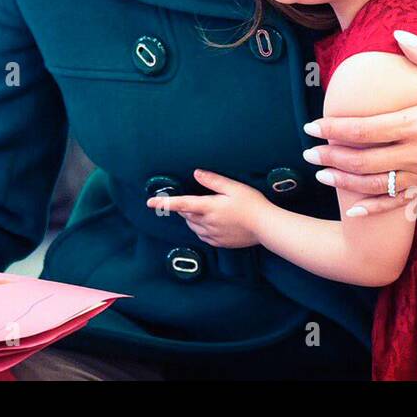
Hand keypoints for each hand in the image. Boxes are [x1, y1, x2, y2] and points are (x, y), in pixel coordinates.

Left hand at [145, 169, 265, 248]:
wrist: (266, 227)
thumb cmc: (252, 204)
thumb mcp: (233, 187)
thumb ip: (213, 181)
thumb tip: (196, 174)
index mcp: (208, 208)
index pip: (181, 204)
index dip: (164, 203)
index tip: (149, 202)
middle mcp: (207, 223)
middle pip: (186, 215)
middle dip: (184, 207)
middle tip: (192, 198)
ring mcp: (212, 235)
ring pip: (193, 226)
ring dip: (192, 217)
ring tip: (205, 209)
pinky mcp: (219, 242)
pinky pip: (203, 235)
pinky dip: (201, 228)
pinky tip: (212, 222)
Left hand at [303, 30, 416, 215]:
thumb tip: (397, 33)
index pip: (365, 129)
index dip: (334, 130)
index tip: (312, 127)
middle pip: (363, 160)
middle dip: (331, 156)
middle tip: (307, 151)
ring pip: (376, 185)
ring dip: (345, 181)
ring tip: (321, 175)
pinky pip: (400, 203)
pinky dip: (373, 209)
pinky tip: (351, 211)